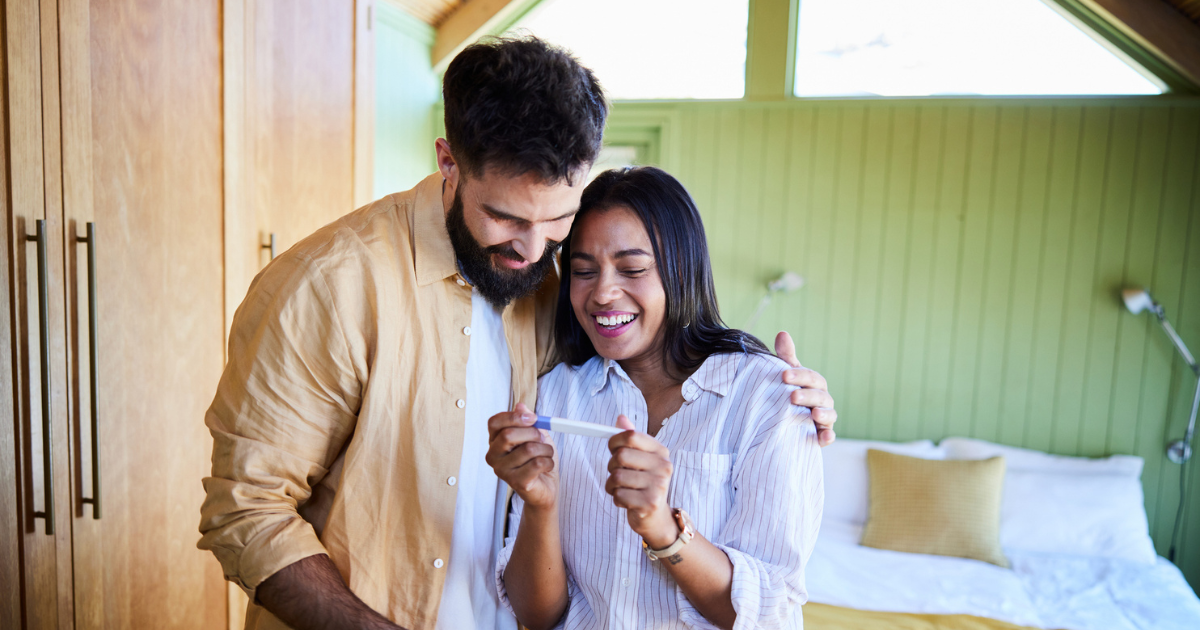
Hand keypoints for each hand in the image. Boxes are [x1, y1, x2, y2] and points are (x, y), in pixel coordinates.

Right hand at [486, 402, 557, 509]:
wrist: (546, 487)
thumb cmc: (537, 459)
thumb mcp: (535, 435)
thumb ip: (527, 421)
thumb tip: (520, 406)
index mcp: (495, 441)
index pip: (495, 422)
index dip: (514, 417)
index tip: (533, 418)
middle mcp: (493, 456)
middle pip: (508, 435)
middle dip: (533, 433)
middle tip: (542, 439)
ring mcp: (502, 471)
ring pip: (528, 449)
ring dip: (546, 450)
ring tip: (546, 455)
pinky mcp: (516, 482)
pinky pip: (537, 463)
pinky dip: (549, 462)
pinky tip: (546, 467)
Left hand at [605, 415, 677, 547]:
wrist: (656, 517)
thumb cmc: (643, 483)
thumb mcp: (640, 458)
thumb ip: (631, 438)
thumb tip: (620, 418)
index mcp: (660, 451)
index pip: (630, 436)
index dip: (614, 441)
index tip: (613, 449)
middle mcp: (663, 466)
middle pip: (621, 456)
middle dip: (611, 465)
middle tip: (618, 473)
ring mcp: (658, 485)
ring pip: (616, 477)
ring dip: (612, 485)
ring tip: (623, 489)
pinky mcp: (649, 503)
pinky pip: (618, 495)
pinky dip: (616, 498)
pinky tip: (627, 501)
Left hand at [774, 331, 837, 445]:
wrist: (784, 421)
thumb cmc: (787, 392)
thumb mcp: (786, 375)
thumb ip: (786, 357)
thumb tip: (783, 333)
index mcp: (813, 384)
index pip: (810, 377)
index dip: (799, 375)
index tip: (784, 375)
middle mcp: (822, 400)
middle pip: (819, 395)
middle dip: (807, 395)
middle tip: (792, 396)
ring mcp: (823, 418)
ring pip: (828, 415)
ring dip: (823, 414)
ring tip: (814, 414)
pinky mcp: (821, 435)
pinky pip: (828, 436)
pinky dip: (828, 436)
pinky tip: (824, 437)